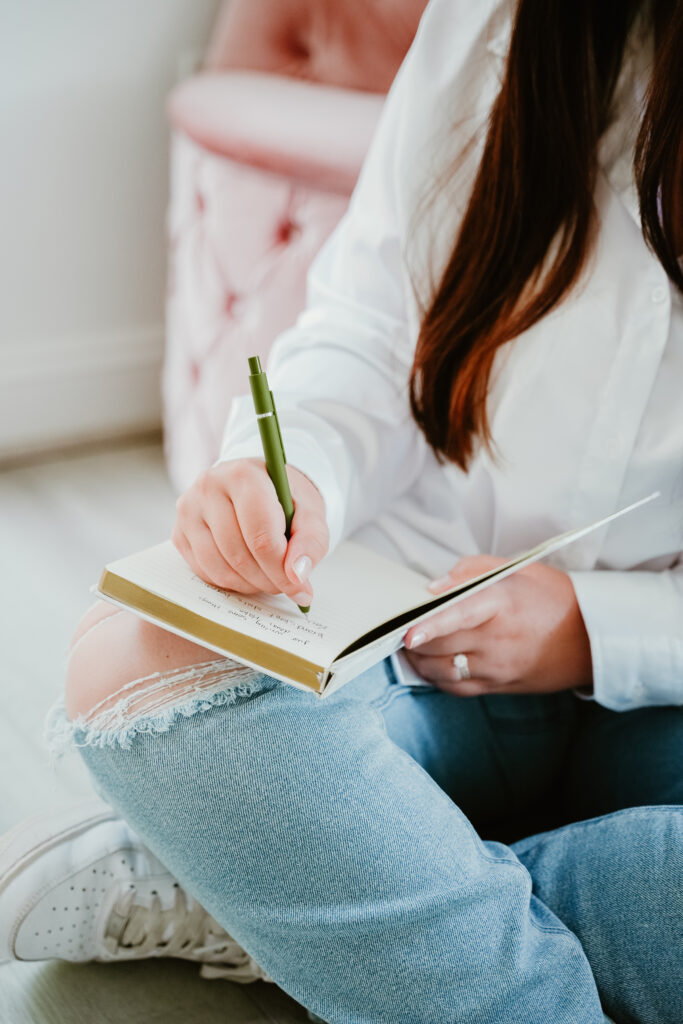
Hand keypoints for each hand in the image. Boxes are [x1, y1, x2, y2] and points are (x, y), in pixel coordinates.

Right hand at [172, 458, 328, 607]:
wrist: (260, 484)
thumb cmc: (285, 498)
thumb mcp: (311, 513)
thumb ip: (310, 541)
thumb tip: (298, 575)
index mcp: (243, 475)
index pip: (261, 538)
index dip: (282, 571)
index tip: (301, 588)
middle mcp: (209, 487)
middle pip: (240, 556)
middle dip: (268, 580)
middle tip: (287, 585)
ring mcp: (188, 510)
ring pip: (220, 569)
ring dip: (250, 584)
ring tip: (270, 578)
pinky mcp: (179, 532)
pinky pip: (204, 572)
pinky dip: (231, 582)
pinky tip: (248, 572)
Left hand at [402, 556, 592, 696]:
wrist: (591, 638)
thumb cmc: (552, 597)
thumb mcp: (517, 569)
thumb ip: (471, 571)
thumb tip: (435, 587)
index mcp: (502, 604)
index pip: (459, 616)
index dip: (430, 625)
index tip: (408, 633)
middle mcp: (498, 639)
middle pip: (442, 645)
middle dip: (413, 640)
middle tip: (396, 628)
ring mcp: (498, 667)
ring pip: (444, 670)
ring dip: (420, 660)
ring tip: (409, 646)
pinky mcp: (499, 685)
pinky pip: (457, 688)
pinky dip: (436, 678)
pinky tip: (429, 664)